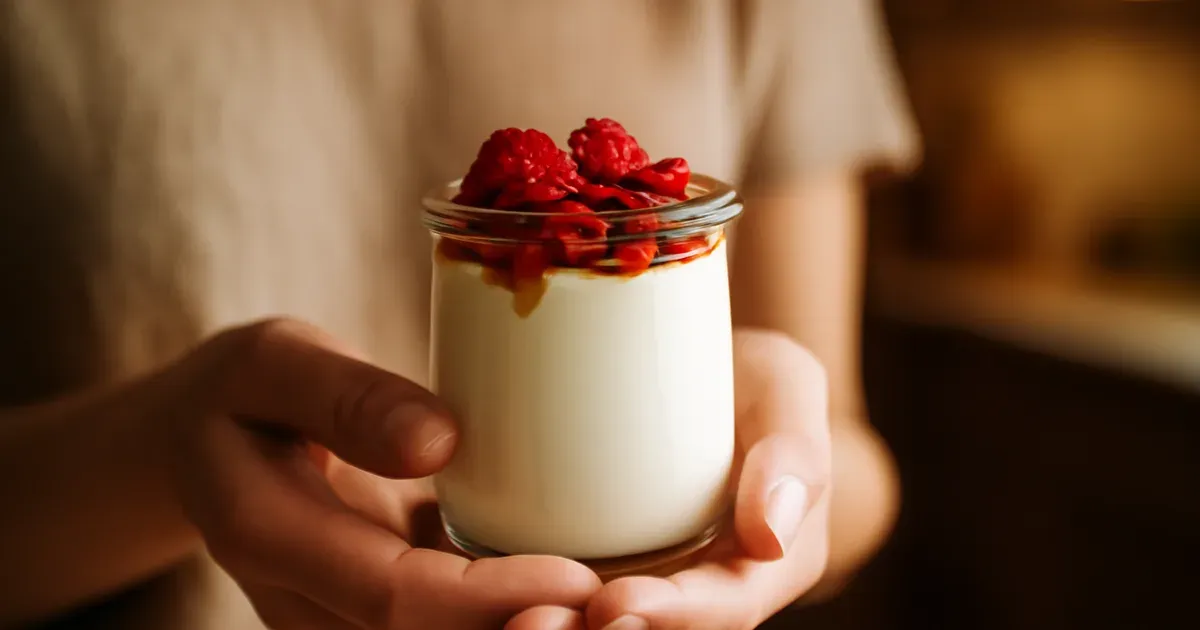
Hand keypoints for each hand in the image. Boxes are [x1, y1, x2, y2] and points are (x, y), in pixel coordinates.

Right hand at [164, 318, 600, 629]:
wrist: (202, 445)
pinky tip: (576, 592)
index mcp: (267, 534)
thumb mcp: (274, 360)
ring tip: (613, 608)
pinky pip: (442, 626)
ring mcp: (334, 619)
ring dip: (520, 629)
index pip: (393, 594)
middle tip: (617, 606)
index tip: (579, 577)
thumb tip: (440, 443)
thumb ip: (347, 398)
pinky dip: (506, 615)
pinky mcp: (370, 615)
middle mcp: (301, 600)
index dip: (488, 597)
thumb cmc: (244, 389)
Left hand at [506, 329, 831, 629]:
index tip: (610, 603)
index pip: (725, 607)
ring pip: (603, 622)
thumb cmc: (747, 377)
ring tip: (510, 618)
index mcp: (765, 563)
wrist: (694, 373)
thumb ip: (793, 448)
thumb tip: (769, 535)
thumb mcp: (785, 386)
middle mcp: (706, 589)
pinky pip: (567, 598)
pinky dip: (525, 602)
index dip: (674, 616)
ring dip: (558, 627)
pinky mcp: (599, 566)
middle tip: (532, 624)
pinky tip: (478, 596)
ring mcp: (651, 583)